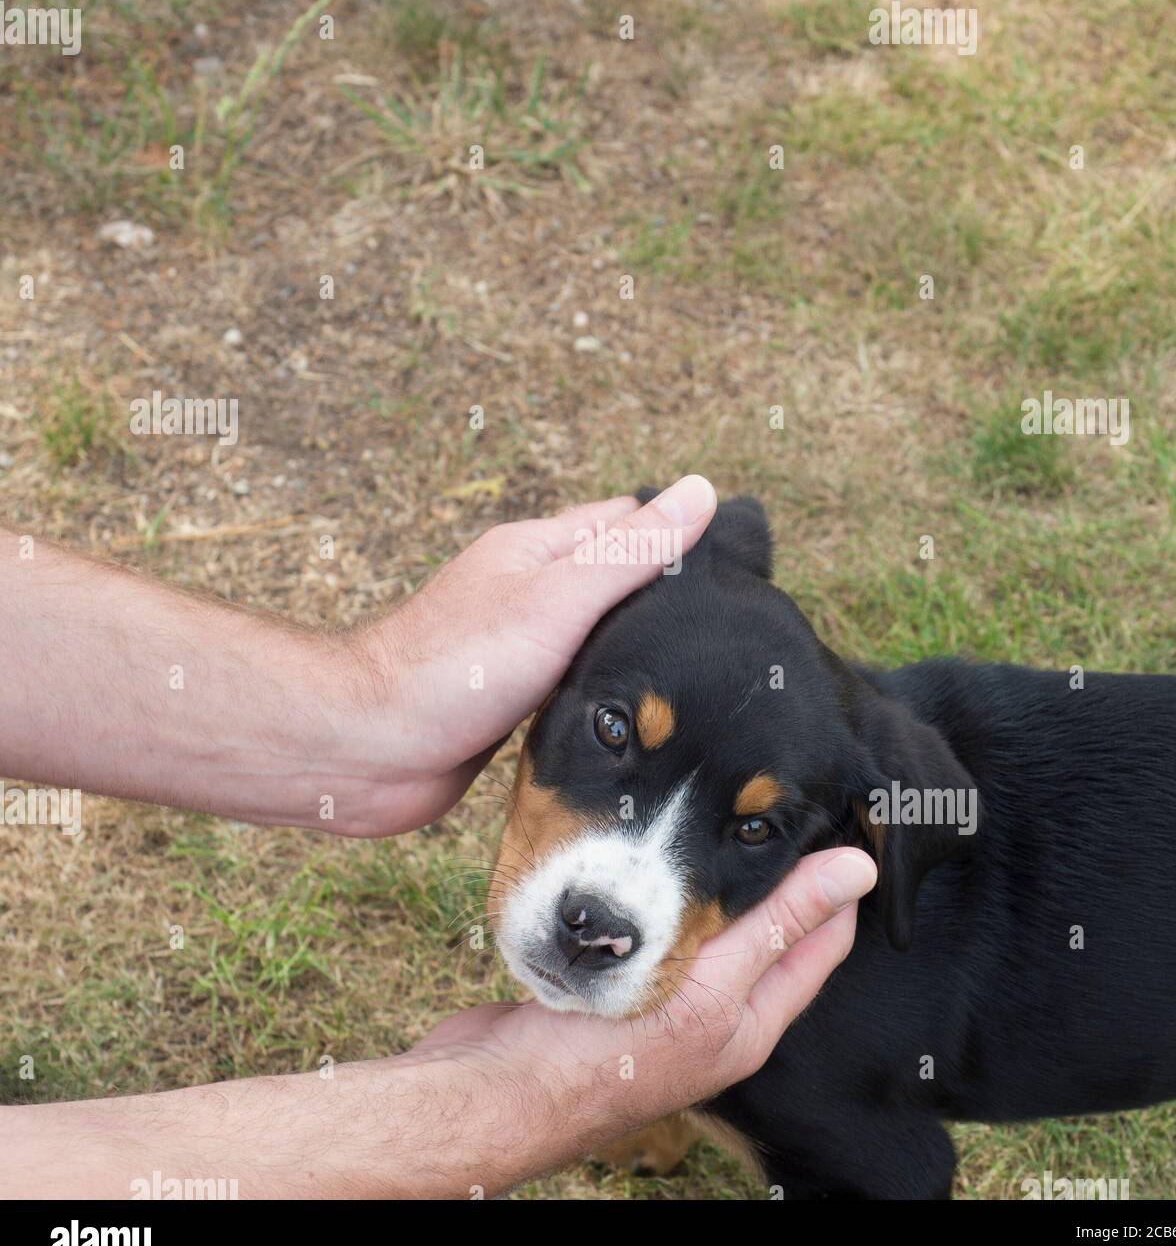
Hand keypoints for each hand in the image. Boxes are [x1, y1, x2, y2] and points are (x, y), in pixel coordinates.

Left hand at [337, 475, 716, 833]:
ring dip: (639, 650)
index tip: (738, 563)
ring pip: (597, 638)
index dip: (679, 534)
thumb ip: (630, 551)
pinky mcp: (512, 704)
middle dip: (669, 596)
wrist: (367, 753)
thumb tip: (701, 493)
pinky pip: (575, 687)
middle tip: (734, 627)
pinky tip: (642, 718)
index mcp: (536, 552)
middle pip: (614, 579)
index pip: (625, 522)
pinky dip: (609, 694)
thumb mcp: (558, 598)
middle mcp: (527, 593)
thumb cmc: (452, 669)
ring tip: (703, 672)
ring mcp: (518, 649)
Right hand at [399, 847, 876, 1194]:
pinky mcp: (612, 975)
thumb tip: (857, 871)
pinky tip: (653, 846)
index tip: (842, 813)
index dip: (839, 880)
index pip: (821, 938)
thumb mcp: (706, 987)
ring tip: (725, 804)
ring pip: (706, 918)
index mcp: (750, 1019)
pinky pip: (655, 921)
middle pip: (766, 926)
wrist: (494, 1088)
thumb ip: (776, 925)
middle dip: (780, 866)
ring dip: (716, 869)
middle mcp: (713, 1009)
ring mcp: (660, 994)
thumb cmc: (600, 1057)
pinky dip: (664, 885)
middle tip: (783, 794)